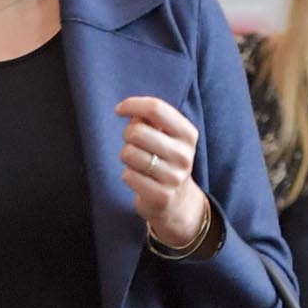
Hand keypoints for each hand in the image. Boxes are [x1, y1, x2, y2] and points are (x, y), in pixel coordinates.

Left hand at [116, 96, 208, 249]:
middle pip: (137, 132)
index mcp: (188, 134)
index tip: (119, 109)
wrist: (177, 202)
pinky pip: (128, 176)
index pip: (156, 109)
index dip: (132, 105)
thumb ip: (150, 118)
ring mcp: (174, 177)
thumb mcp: (166, 136)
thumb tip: (130, 110)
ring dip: (126, 156)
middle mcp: (184, 155)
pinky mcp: (161, 196)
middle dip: (127, 135)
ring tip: (137, 162)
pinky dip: (128, 175)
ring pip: (129, 154)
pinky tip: (138, 178)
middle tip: (132, 143)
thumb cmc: (164, 159)